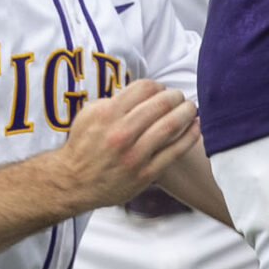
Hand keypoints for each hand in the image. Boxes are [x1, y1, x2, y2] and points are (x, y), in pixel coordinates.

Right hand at [56, 80, 201, 210]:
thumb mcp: (89, 115)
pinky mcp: (145, 174)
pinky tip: (195, 127)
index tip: (160, 89)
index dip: (157, 86)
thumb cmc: (83, 146)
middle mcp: (121, 134)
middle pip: (161, 104)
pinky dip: (189, 136)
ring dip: (186, 113)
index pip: (144, 88)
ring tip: (190, 108)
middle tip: (179, 97)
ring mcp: (135, 155)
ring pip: (171, 126)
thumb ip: (115, 101)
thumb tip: (145, 91)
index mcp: (107, 114)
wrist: (73, 182)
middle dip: (176, 96)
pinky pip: (174, 152)